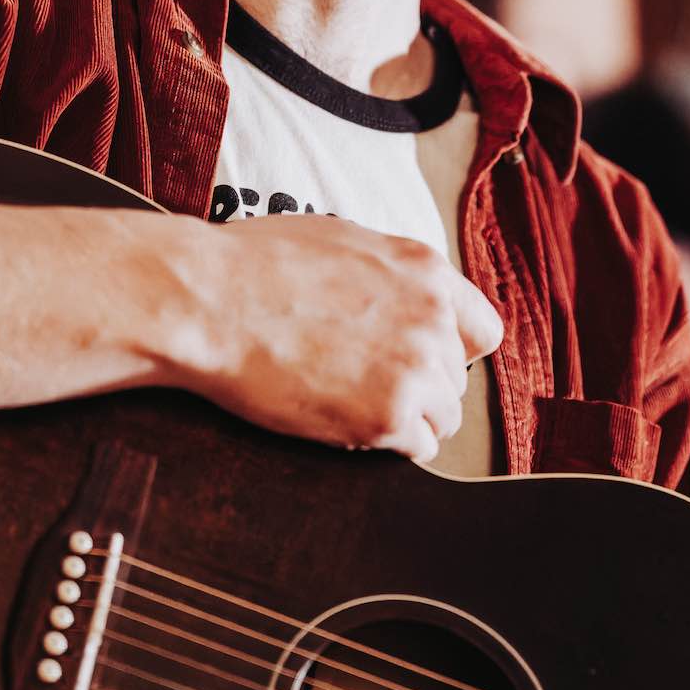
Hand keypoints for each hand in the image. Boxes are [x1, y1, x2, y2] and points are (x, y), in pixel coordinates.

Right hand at [166, 212, 502, 464]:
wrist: (208, 302)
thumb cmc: (253, 266)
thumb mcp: (343, 242)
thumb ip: (391, 276)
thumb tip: (402, 299)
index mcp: (424, 271)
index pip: (482, 329)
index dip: (451, 350)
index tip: (423, 361)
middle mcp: (431, 319)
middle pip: (456, 378)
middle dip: (419, 385)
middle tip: (364, 383)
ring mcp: (413, 369)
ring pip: (442, 416)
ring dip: (406, 418)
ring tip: (351, 403)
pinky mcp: (386, 417)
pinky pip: (418, 447)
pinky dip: (388, 444)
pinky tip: (347, 422)